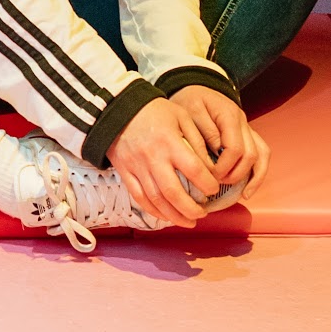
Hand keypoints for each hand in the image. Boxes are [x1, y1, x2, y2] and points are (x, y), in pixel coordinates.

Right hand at [107, 98, 220, 228]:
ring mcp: (137, 168)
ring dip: (174, 216)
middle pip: (173, 192)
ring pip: (156, 200)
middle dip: (191, 209)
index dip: (207, 183)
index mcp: (169, 142)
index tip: (214, 189)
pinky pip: (140, 198)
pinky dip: (154, 211)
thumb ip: (197, 139)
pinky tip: (166, 216)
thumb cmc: (153, 111)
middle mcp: (153, 158)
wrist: (116, 109)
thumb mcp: (181, 115)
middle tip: (203, 214)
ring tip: (189, 221)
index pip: (193, 169)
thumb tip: (210, 166)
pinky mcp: (125, 174)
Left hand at [171, 84, 267, 199]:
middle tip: (216, 184)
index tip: (208, 176)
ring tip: (241, 194)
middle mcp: (243, 123)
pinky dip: (258, 173)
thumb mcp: (190, 110)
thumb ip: (203, 132)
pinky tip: (248, 190)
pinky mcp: (247, 135)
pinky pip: (261, 154)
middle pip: (250, 155)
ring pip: (261, 155)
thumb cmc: (190, 99)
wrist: (196, 85)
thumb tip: (214, 157)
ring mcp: (248, 129)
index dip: (223, 167)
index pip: (235, 148)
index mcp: (230, 116)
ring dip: (252, 177)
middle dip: (235, 174)